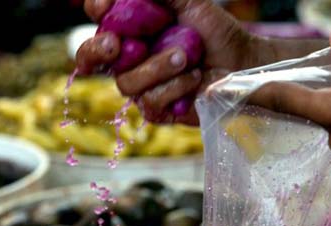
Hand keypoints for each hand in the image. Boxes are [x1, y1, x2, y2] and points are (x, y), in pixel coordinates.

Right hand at [76, 0, 256, 124]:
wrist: (239, 63)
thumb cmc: (214, 31)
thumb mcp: (188, 2)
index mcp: (129, 30)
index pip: (99, 20)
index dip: (96, 12)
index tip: (104, 7)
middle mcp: (129, 59)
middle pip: (90, 59)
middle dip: (96, 51)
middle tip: (113, 44)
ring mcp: (141, 86)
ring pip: (126, 83)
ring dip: (156, 68)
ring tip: (185, 56)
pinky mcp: (158, 110)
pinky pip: (151, 102)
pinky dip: (175, 88)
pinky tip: (194, 78)